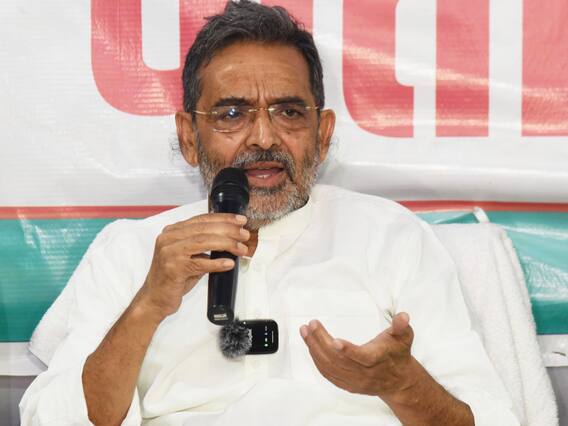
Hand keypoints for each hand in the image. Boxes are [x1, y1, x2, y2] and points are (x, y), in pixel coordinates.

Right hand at [138, 213, 249, 319]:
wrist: (154, 299)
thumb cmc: (173, 278)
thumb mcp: (188, 256)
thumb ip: (204, 245)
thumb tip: (231, 239)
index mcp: (172, 232)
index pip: (202, 219)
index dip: (223, 218)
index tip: (240, 220)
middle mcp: (169, 238)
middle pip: (205, 228)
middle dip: (229, 230)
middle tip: (244, 235)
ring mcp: (170, 252)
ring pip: (204, 242)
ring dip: (227, 244)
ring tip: (241, 249)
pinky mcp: (173, 268)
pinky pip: (200, 263)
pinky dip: (217, 263)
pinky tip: (229, 263)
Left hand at [300, 312, 416, 398]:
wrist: (398, 381)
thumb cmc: (398, 354)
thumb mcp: (404, 337)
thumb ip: (401, 326)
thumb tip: (403, 316)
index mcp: (377, 360)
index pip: (361, 357)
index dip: (348, 350)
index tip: (334, 340)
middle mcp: (364, 373)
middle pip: (338, 360)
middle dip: (321, 341)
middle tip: (311, 325)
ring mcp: (354, 381)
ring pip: (329, 367)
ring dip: (314, 348)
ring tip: (305, 331)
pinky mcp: (347, 384)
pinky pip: (327, 374)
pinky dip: (316, 359)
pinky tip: (310, 346)